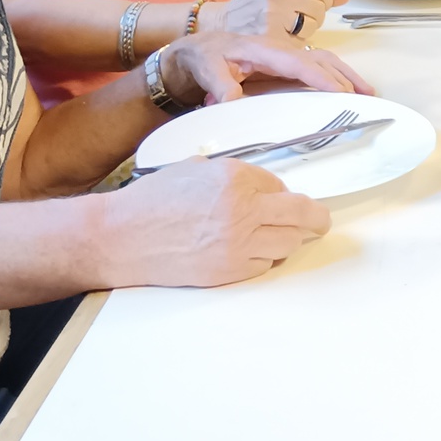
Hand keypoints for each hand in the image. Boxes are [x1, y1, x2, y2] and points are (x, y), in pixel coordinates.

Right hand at [108, 158, 330, 288]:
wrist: (121, 237)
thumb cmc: (154, 199)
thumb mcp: (198, 168)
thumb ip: (237, 176)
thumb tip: (268, 189)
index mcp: (235, 178)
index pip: (282, 186)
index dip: (283, 193)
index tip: (286, 198)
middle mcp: (242, 211)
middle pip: (302, 216)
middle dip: (315, 218)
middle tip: (319, 221)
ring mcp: (237, 245)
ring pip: (288, 244)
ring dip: (287, 239)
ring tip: (278, 236)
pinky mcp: (228, 272)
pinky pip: (265, 265)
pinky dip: (264, 258)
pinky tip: (250, 250)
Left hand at [160, 31, 374, 106]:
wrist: (194, 52)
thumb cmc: (202, 58)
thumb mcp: (205, 70)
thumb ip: (219, 84)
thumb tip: (233, 99)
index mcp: (264, 49)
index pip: (299, 62)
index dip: (320, 77)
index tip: (339, 91)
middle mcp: (279, 51)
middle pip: (319, 59)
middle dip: (344, 76)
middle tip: (365, 96)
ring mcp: (283, 58)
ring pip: (322, 62)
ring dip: (345, 75)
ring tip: (366, 92)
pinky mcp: (283, 67)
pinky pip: (313, 69)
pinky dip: (333, 77)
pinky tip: (344, 90)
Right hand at [221, 0, 347, 39]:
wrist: (221, 24)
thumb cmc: (254, 8)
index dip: (322, 0)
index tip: (311, 4)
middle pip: (320, 8)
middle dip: (313, 16)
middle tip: (294, 19)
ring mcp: (274, 18)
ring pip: (312, 25)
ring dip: (306, 31)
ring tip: (286, 29)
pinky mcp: (271, 40)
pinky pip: (300, 43)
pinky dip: (296, 44)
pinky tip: (282, 39)